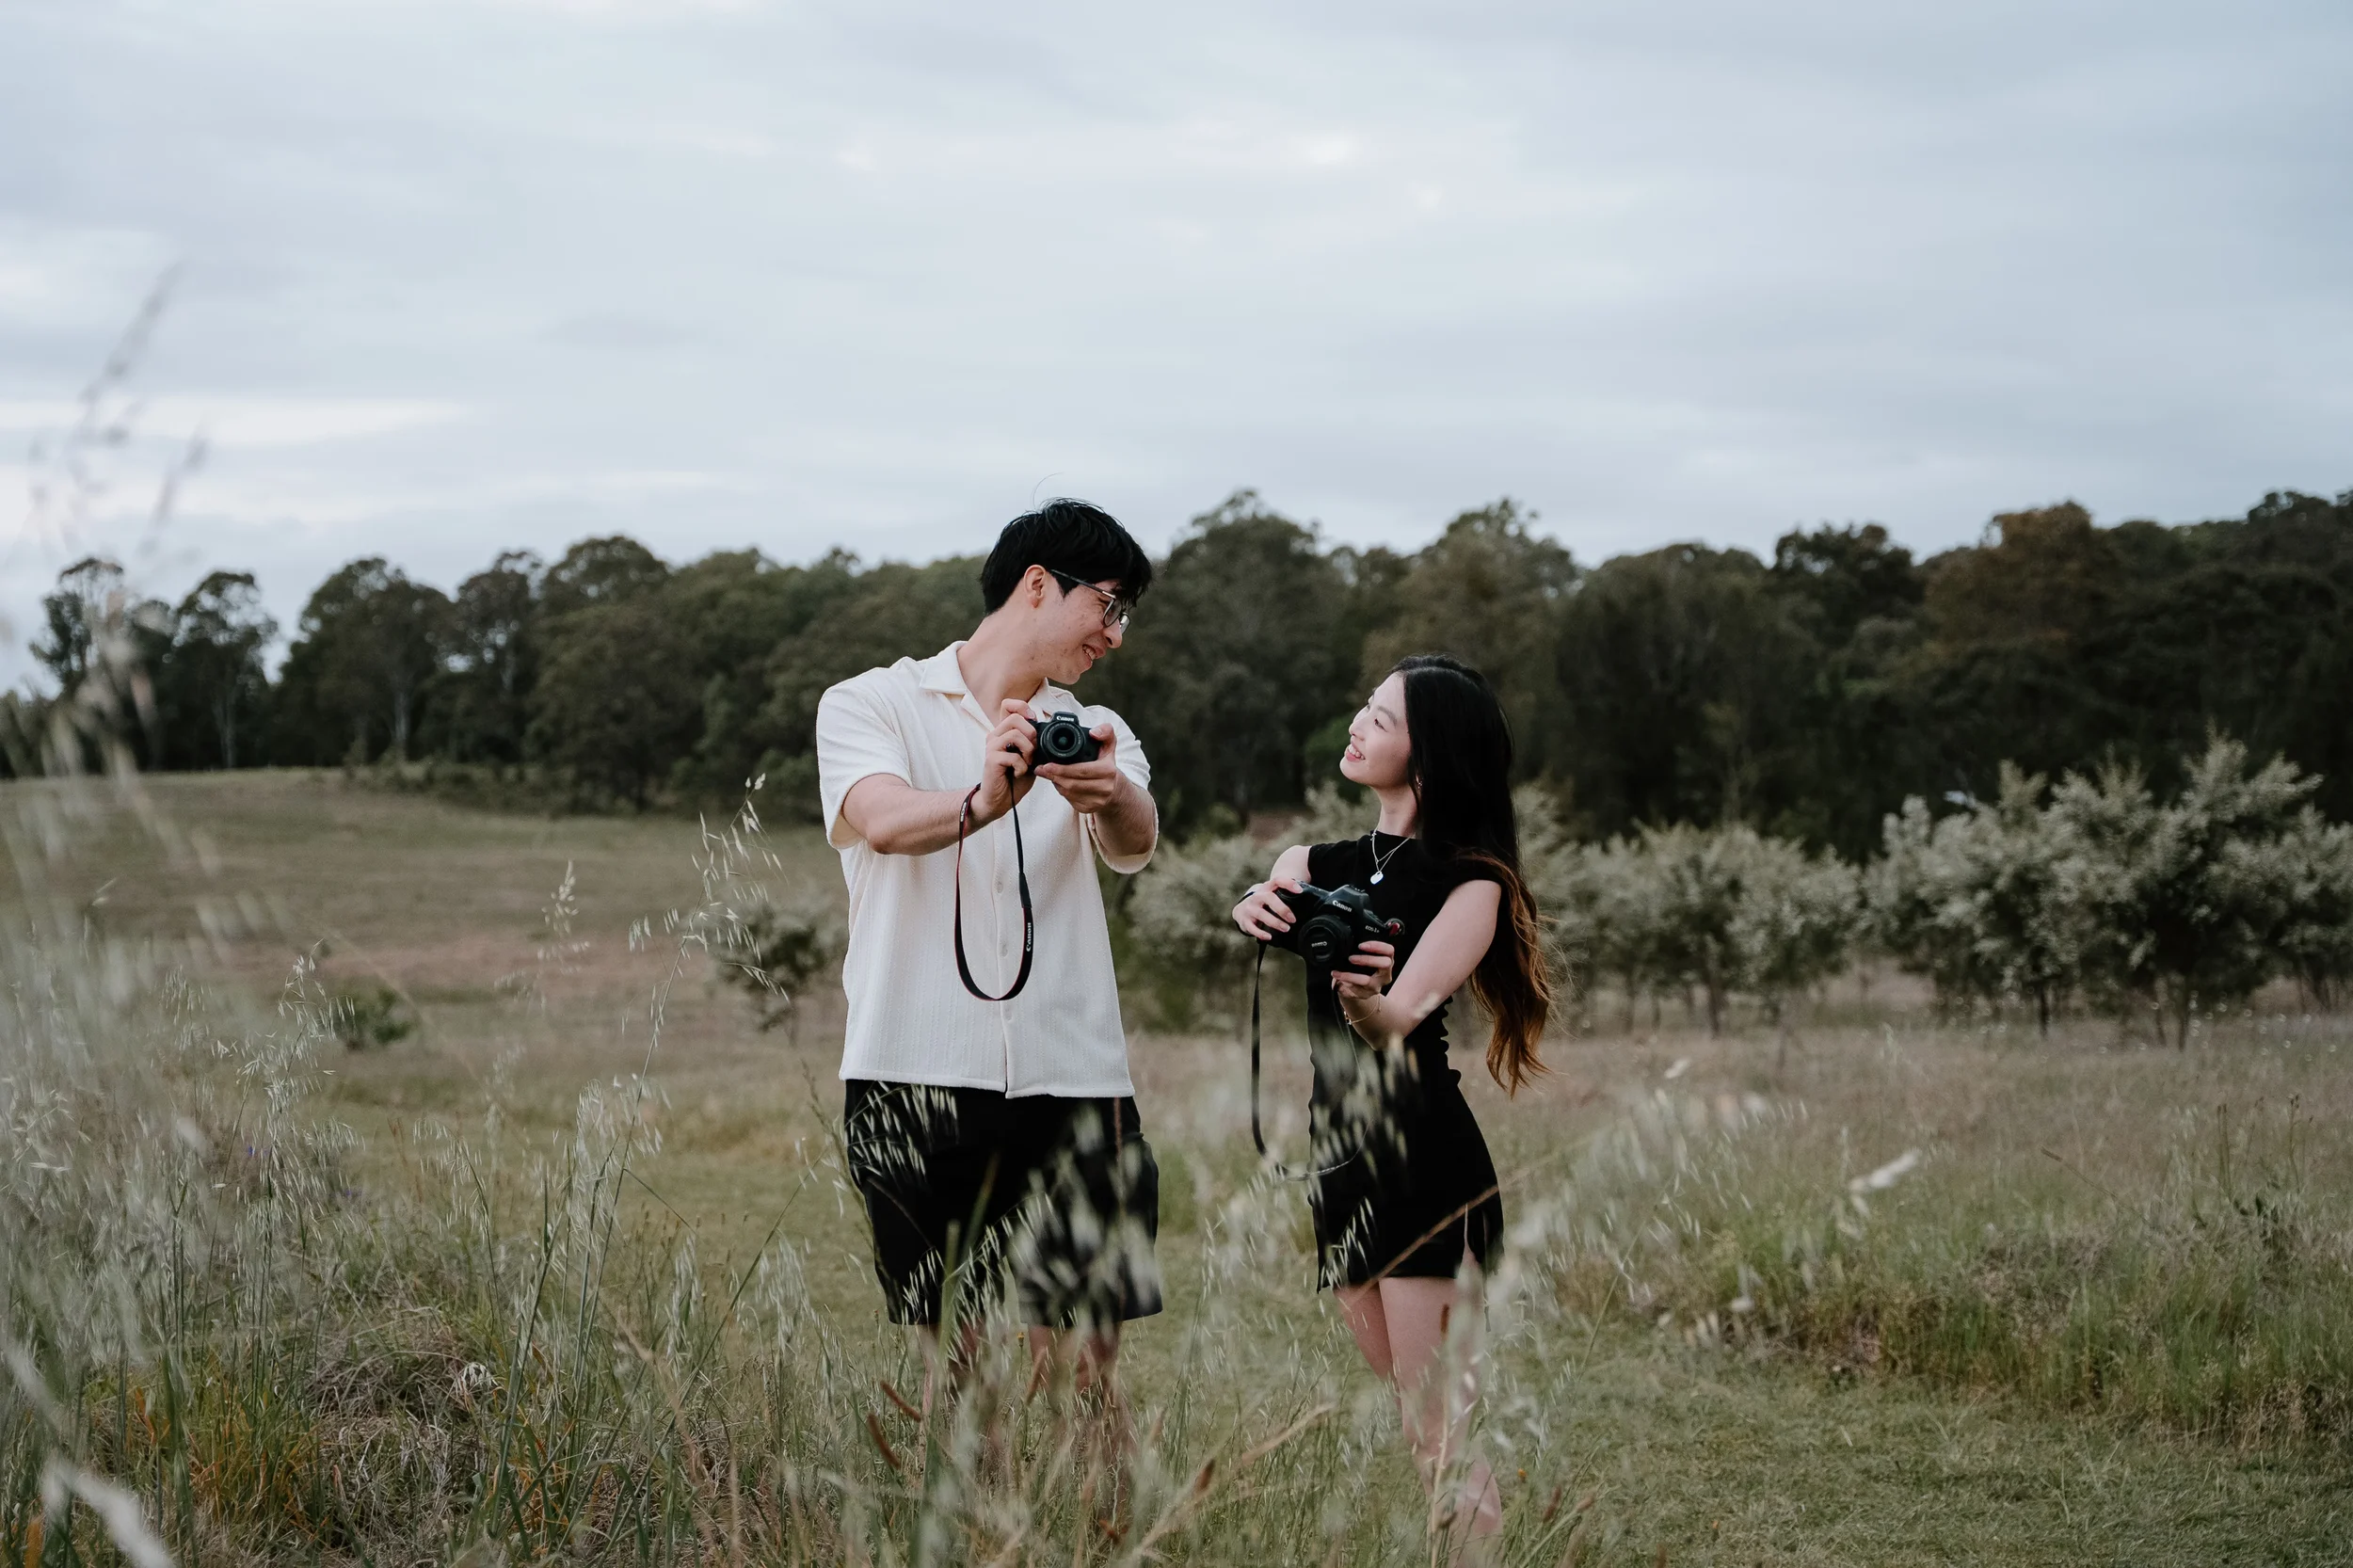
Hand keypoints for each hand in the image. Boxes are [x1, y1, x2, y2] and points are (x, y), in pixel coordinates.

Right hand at [970, 700, 1037, 824]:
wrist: (1000, 799)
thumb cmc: (1014, 778)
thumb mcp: (1029, 756)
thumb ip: (1033, 742)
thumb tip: (1044, 730)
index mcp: (1004, 732)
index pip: (1008, 705)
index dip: (1022, 707)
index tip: (1031, 720)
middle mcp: (996, 736)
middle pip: (1015, 717)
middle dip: (1031, 733)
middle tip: (1032, 751)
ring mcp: (992, 746)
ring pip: (1015, 734)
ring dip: (1028, 751)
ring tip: (1027, 763)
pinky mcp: (991, 759)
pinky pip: (1013, 756)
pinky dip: (1021, 767)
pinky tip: (1018, 773)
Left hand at [1035, 722, 1122, 813]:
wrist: (1115, 788)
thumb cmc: (1106, 764)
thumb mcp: (1109, 745)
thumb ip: (1105, 732)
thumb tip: (1093, 732)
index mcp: (1108, 771)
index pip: (1081, 770)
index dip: (1062, 769)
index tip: (1047, 764)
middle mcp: (1105, 788)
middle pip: (1072, 783)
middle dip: (1054, 776)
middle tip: (1041, 768)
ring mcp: (1097, 801)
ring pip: (1069, 793)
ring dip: (1055, 783)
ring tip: (1047, 773)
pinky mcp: (1089, 809)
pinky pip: (1070, 800)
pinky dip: (1061, 791)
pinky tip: (1058, 783)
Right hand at [1233, 876, 1303, 940]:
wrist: (1241, 910)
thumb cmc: (1263, 904)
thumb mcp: (1272, 897)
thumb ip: (1285, 898)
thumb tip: (1309, 905)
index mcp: (1267, 888)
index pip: (1277, 880)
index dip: (1288, 883)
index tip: (1299, 891)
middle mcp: (1258, 896)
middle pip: (1269, 898)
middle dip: (1282, 909)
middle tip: (1293, 919)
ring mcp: (1250, 908)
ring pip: (1261, 914)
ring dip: (1275, 922)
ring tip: (1286, 928)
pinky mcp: (1245, 920)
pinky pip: (1252, 927)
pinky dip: (1261, 933)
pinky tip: (1269, 937)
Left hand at [1330, 940, 1394, 1009]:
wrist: (1354, 988)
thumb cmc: (1360, 969)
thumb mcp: (1363, 959)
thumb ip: (1361, 951)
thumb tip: (1348, 941)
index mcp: (1386, 961)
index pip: (1389, 951)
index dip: (1378, 946)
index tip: (1361, 945)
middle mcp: (1385, 974)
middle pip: (1385, 964)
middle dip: (1367, 959)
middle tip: (1351, 958)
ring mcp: (1376, 986)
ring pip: (1367, 980)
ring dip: (1351, 975)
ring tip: (1338, 972)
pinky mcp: (1366, 994)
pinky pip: (1356, 990)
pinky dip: (1344, 983)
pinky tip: (1338, 978)